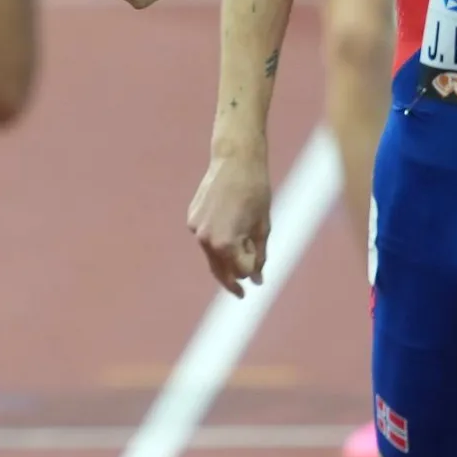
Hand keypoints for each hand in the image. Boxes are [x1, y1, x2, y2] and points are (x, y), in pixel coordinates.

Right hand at [187, 144, 274, 294]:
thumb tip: (258, 280)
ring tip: (239, 259)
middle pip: (220, 270)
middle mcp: (206, 239)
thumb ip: (260, 256)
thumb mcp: (264, 227)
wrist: (236, 160)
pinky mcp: (192, 218)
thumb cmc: (256, 192)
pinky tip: (228, 228)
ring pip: (211, 255)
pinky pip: (206, 238)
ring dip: (224, 260)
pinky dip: (216, 241)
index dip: (253, 271)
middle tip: (241, 295)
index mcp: (226, 243)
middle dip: (232, 281)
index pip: (241, 271)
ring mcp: (196, 228)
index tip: (260, 274)